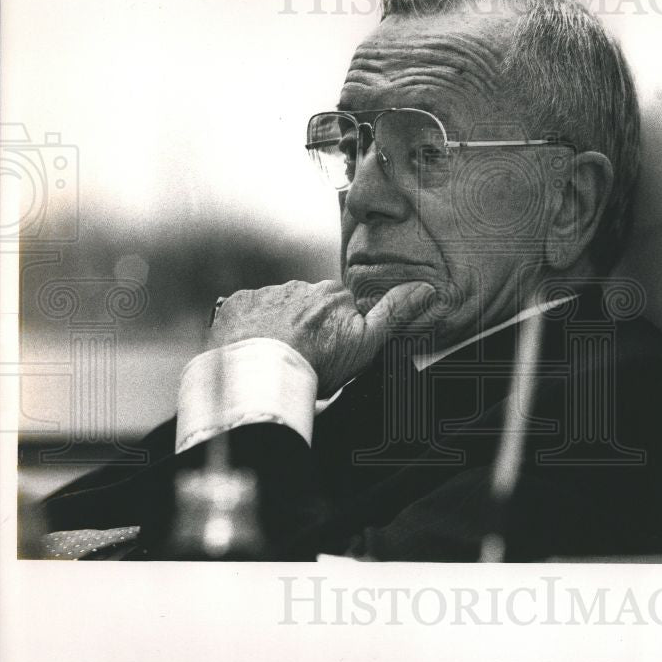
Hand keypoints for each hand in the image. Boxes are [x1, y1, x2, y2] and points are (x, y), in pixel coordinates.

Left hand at [207, 280, 434, 395]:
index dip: (336, 332)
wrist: (262, 375)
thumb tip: (424, 289)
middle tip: (304, 358)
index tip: (329, 351)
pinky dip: (249, 328)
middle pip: (306, 307)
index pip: (338, 308)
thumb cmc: (316, 363)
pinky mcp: (237, 304)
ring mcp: (266, 294)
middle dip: (306, 328)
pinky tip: (254, 349)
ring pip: (276, 310)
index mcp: (332, 294)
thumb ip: (394, 313)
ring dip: (276, 328)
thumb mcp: (367, 343)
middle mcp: (299, 287)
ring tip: (276, 358)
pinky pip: (246, 313)